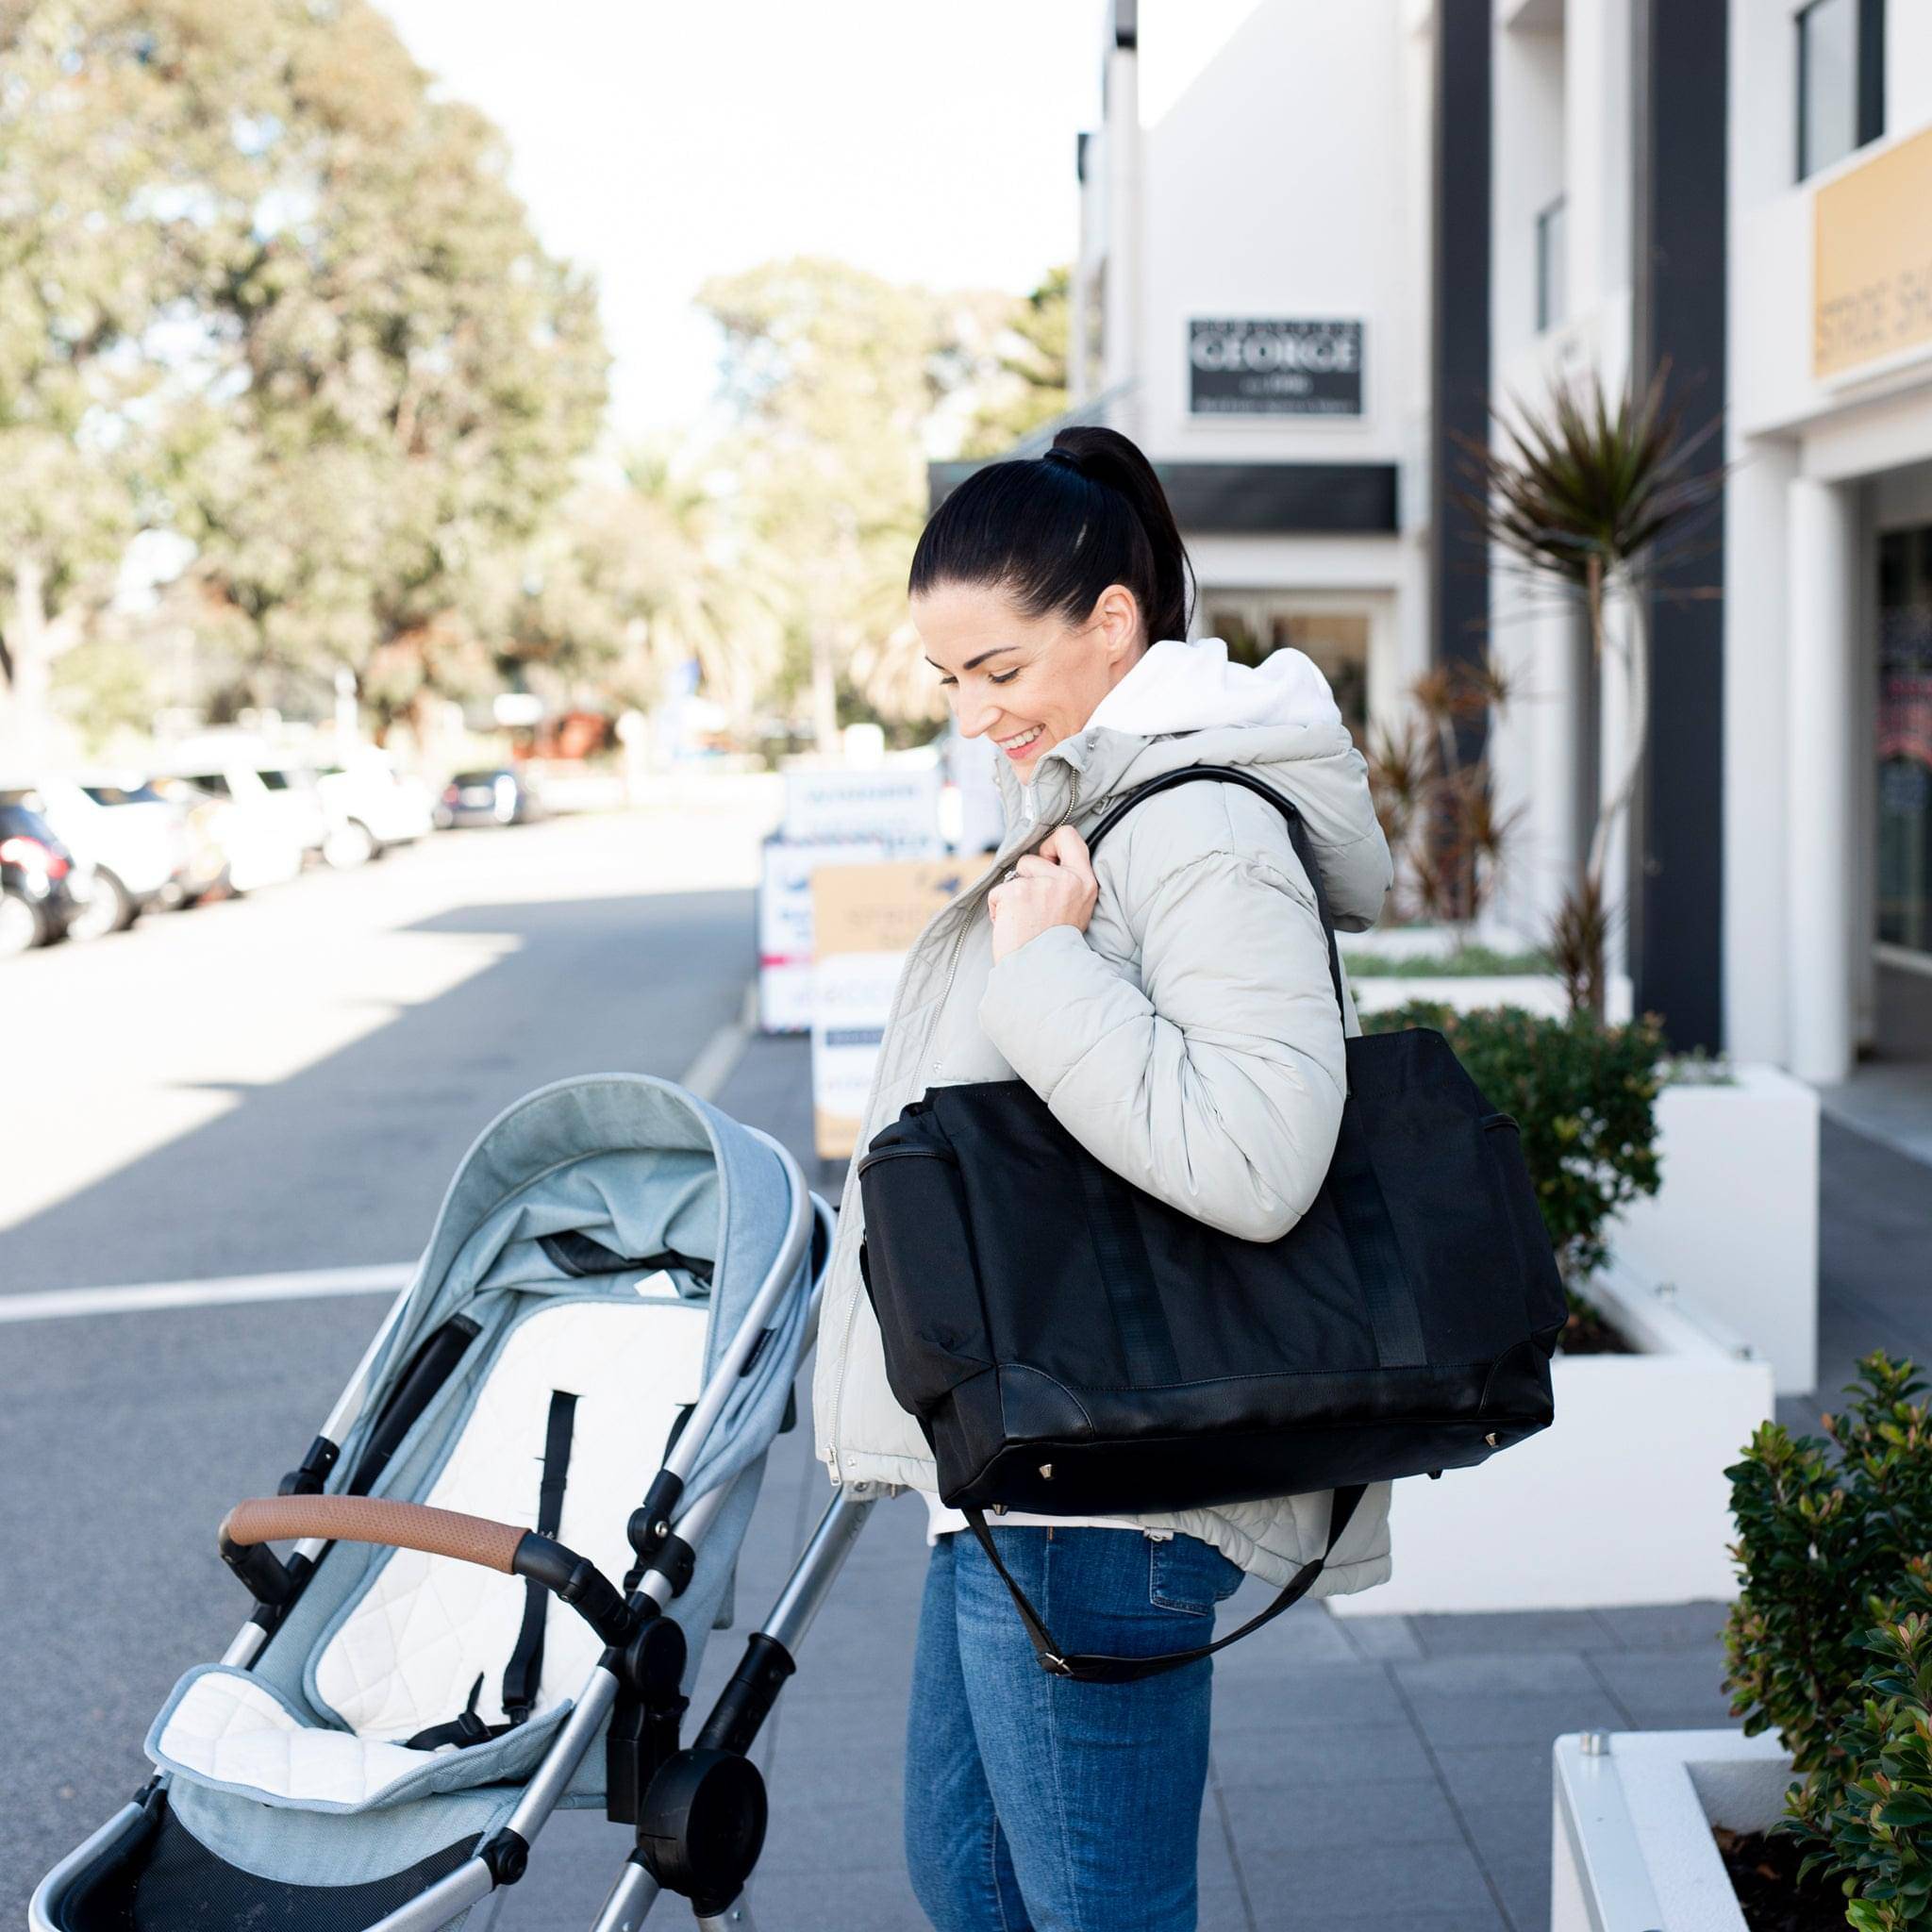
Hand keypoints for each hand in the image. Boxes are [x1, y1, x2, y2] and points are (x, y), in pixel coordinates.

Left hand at [987, 824, 1097, 962]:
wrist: (1039, 972)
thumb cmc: (1052, 944)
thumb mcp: (1074, 908)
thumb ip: (1065, 882)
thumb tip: (1043, 858)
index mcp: (1085, 882)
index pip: (1069, 836)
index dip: (1051, 845)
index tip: (1046, 862)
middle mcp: (1067, 880)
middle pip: (1034, 854)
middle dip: (1026, 871)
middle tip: (1031, 899)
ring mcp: (1042, 885)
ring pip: (1016, 872)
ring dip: (1013, 893)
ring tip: (1023, 918)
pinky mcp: (1017, 892)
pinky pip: (998, 891)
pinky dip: (999, 908)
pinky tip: (1011, 926)